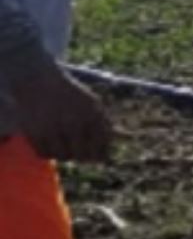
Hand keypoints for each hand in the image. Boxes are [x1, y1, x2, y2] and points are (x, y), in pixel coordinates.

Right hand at [6, 45, 112, 161]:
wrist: (38, 81)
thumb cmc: (70, 94)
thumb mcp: (93, 104)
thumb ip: (105, 125)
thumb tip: (112, 149)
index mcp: (91, 115)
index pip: (101, 145)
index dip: (101, 153)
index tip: (98, 154)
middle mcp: (73, 123)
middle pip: (83, 155)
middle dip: (84, 157)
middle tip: (81, 153)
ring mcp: (53, 129)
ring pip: (64, 157)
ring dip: (66, 155)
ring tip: (65, 145)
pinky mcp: (34, 133)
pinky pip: (45, 154)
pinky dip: (49, 153)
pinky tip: (52, 144)